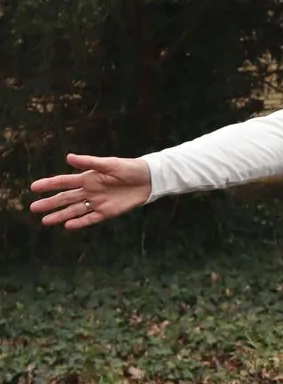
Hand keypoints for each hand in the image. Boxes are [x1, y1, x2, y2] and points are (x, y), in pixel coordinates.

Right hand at [27, 155, 152, 228]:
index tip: (33, 187)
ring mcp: (97, 202)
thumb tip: (68, 157)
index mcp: (88, 178)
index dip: (49, 184)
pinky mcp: (108, 212)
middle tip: (33, 208)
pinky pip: (91, 219)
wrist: (149, 180)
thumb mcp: (109, 164)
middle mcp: (89, 191)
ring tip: (45, 221)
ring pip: (74, 210)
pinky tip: (68, 226)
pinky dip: (80, 222)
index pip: (63, 182)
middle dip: (49, 203)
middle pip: (65, 198)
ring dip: (60, 216)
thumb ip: (89, 162)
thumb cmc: (129, 168)